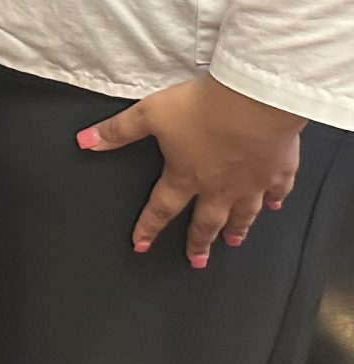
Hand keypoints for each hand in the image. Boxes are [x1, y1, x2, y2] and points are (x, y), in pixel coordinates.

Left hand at [80, 75, 304, 265]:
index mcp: (185, 176)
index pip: (160, 208)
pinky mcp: (279, 170)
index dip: (148, 228)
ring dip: (237, 229)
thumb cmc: (201, 108)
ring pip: (244, 213)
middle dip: (199, 243)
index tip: (141, 246)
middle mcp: (219, 187)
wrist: (254, 102)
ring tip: (234, 241)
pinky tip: (275, 206)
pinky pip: (277, 191)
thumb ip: (117, 131)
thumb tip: (84, 142)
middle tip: (197, 261)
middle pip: (206, 222)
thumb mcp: (149, 114)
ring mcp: (252, 182)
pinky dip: (275, 200)